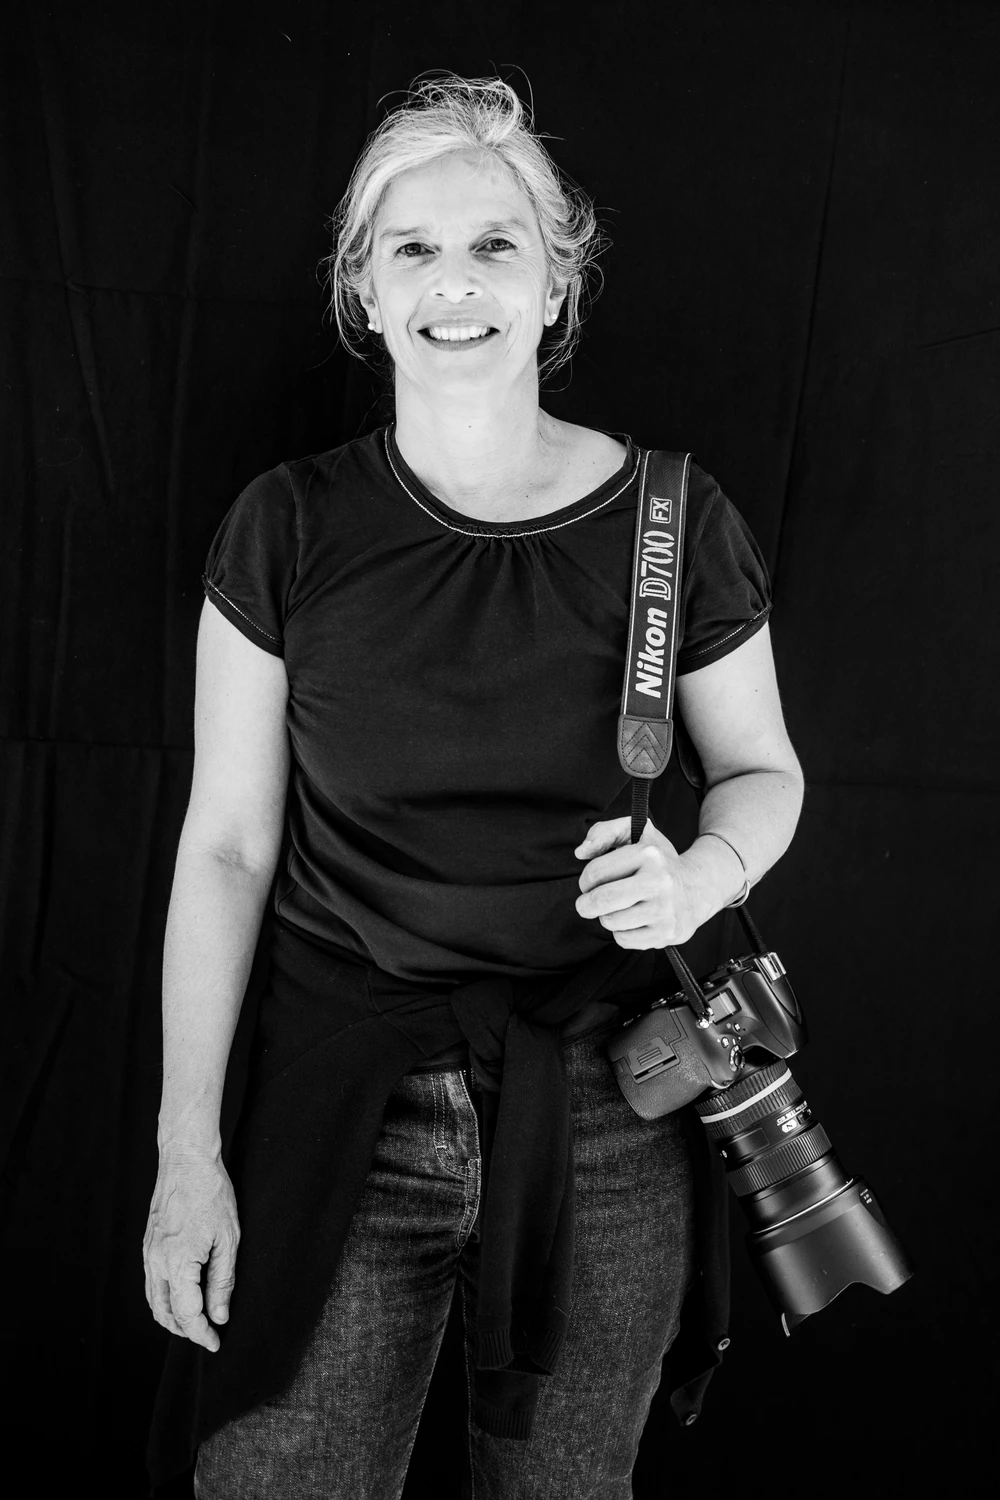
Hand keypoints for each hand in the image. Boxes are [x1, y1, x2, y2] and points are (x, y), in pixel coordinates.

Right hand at [143, 1150, 239, 1351]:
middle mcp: (156, 1262)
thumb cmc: (211, 1193)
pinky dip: (163, 1299)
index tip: (215, 1343)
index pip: (186, 1313)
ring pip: (153, 1300)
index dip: (201, 1333)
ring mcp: (149, 1253)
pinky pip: (151, 1283)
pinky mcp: (148, 1244)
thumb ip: (222, 1281)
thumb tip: (219, 1316)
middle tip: (206, 1336)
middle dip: (185, 1330)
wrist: (186, 1160)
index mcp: (177, 1263)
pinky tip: (180, 1296)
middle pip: (164, 1313)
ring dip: (171, 1317)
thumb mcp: (228, 1238)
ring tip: (195, 1322)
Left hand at [574, 816, 706, 948]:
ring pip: (610, 922)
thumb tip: (581, 852)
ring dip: (606, 917)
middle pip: (601, 900)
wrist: (699, 886)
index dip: (585, 880)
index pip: (595, 872)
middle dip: (585, 904)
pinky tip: (633, 920)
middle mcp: (659, 882)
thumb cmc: (658, 860)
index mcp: (649, 855)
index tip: (591, 883)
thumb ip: (603, 832)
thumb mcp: (636, 833)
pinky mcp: (666, 933)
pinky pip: (624, 940)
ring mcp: (665, 910)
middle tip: (588, 903)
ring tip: (619, 908)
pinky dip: (621, 932)